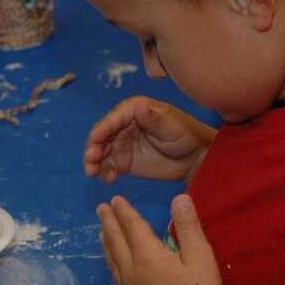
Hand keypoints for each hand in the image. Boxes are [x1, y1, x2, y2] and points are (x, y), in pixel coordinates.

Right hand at [84, 96, 215, 183]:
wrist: (194, 158)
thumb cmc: (186, 135)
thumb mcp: (171, 126)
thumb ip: (153, 119)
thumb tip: (139, 105)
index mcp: (133, 109)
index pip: (113, 118)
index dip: (102, 128)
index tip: (95, 139)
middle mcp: (122, 124)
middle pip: (101, 135)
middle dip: (92, 147)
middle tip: (90, 160)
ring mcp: (121, 143)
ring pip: (100, 151)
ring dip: (93, 161)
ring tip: (93, 172)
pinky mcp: (122, 161)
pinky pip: (107, 166)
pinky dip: (104, 172)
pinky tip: (108, 179)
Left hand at [97, 194, 224, 284]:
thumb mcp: (200, 254)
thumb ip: (187, 224)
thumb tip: (179, 197)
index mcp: (147, 255)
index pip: (131, 226)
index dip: (123, 211)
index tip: (115, 199)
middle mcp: (131, 271)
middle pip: (115, 241)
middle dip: (108, 222)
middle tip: (101, 209)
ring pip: (112, 261)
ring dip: (106, 244)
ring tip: (101, 233)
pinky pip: (115, 282)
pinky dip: (112, 268)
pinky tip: (114, 269)